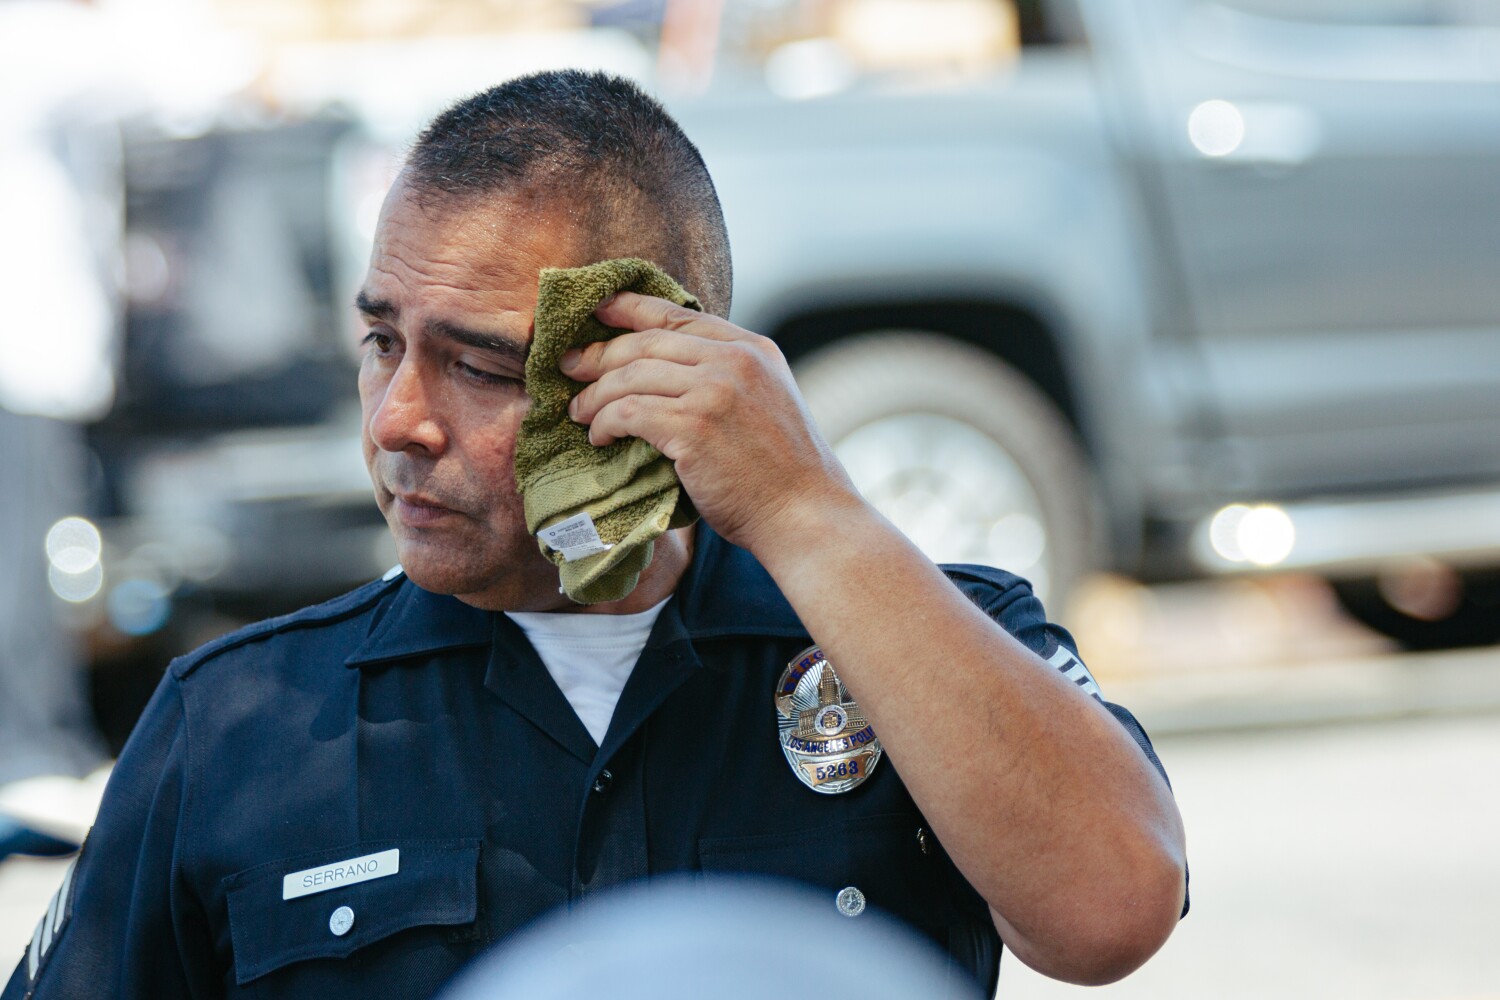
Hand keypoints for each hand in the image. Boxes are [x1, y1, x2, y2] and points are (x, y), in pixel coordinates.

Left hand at [562, 292, 860, 553]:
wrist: (805, 514)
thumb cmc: (782, 474)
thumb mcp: (765, 404)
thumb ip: (726, 380)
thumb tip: (667, 377)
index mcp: (753, 348)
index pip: (679, 315)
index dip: (630, 309)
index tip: (597, 311)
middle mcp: (734, 360)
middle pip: (646, 343)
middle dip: (600, 354)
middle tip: (571, 368)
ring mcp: (715, 390)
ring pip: (631, 376)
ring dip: (596, 395)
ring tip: (579, 412)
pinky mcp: (694, 426)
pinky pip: (629, 412)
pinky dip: (605, 423)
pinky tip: (600, 437)